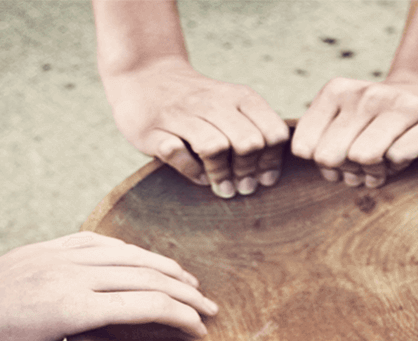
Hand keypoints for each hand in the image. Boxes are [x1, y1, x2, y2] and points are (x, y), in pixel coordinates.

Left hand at [0, 232, 217, 340]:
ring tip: (188, 282)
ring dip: (162, 267)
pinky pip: (99, 243)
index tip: (201, 329)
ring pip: (126, 254)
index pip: (144, 305)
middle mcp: (68, 274)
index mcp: (70, 308)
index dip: (179, 316)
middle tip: (210, 308)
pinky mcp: (44, 247)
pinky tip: (144, 261)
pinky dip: (129, 252)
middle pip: (144, 276)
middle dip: (183, 292)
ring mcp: (56, 255)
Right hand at [102, 58, 289, 198]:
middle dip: (248, 171)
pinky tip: (197, 174)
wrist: (145, 74)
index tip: (264, 178)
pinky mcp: (152, 129)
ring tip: (223, 187)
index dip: (272, 161)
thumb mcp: (232, 103)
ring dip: (221, 175)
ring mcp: (181, 114)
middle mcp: (212, 103)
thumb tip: (268, 176)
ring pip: (215, 148)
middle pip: (248, 143)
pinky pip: (177, 154)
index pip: (273, 133)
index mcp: (239, 97)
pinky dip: (190, 170)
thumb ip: (254, 130)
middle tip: (243, 187)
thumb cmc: (197, 102)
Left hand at [291, 75, 417, 187]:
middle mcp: (368, 94)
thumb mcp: (339, 122)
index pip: (305, 148)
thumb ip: (315, 143)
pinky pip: (398, 156)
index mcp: (338, 91)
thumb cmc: (376, 122)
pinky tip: (405, 156)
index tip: (339, 158)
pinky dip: (399, 165)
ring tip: (383, 162)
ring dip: (374, 170)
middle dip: (346, 169)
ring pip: (364, 157)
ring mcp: (403, 104)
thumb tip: (321, 162)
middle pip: (331, 156)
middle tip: (363, 165)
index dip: (321, 164)